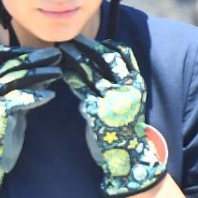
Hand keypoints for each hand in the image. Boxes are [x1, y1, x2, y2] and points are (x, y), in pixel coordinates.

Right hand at [0, 45, 62, 197]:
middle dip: (37, 59)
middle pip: (12, 65)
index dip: (22, 50)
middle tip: (58, 55)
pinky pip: (19, 101)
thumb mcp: (11, 98)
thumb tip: (47, 63)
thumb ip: (23, 82)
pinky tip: (51, 94)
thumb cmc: (3, 125)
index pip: (0, 55)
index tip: (44, 50)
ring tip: (60, 73)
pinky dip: (36, 96)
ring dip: (41, 74)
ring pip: (16, 80)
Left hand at [57, 35, 165, 197]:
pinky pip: (80, 89)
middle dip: (87, 46)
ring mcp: (112, 99)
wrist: (128, 158)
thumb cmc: (125, 129)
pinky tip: (60, 73)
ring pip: (90, 71)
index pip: (124, 54)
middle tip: (72, 39)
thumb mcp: (129, 102)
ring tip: (61, 51)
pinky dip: (69, 78)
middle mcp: (127, 89)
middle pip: (105, 58)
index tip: (92, 40)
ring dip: (74, 58)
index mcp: (137, 84)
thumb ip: (119, 83)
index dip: (107, 45)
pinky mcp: (97, 111)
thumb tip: (99, 63)